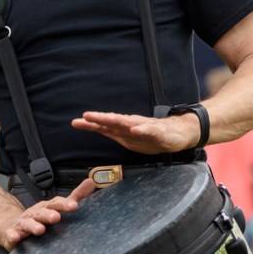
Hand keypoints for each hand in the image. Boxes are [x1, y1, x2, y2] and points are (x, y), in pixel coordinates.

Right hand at [1, 178, 95, 250]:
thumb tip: (91, 182)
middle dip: (48, 214)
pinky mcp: (12, 234)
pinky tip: (15, 238)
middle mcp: (34, 213)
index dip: (64, 204)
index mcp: (46, 207)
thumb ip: (75, 197)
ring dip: (33, 226)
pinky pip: (11, 234)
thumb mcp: (57, 206)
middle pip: (41, 212)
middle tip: (56, 217)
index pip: (56, 203)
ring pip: (27, 223)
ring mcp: (22, 223)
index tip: (75, 206)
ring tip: (40, 230)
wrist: (12, 225)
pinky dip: (12, 236)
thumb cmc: (39, 216)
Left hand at [71, 111, 197, 153]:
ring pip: (128, 123)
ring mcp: (144, 127)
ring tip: (105, 119)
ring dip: (116, 120)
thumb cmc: (151, 135)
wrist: (177, 133)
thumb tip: (95, 129)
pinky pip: (148, 130)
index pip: (104, 125)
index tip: (75, 123)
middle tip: (85, 116)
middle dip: (99, 119)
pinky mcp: (157, 132)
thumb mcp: (128, 137)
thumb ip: (113, 133)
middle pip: (112, 121)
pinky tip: (135, 129)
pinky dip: (141, 130)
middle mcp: (131, 124)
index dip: (90, 124)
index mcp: (124, 128)